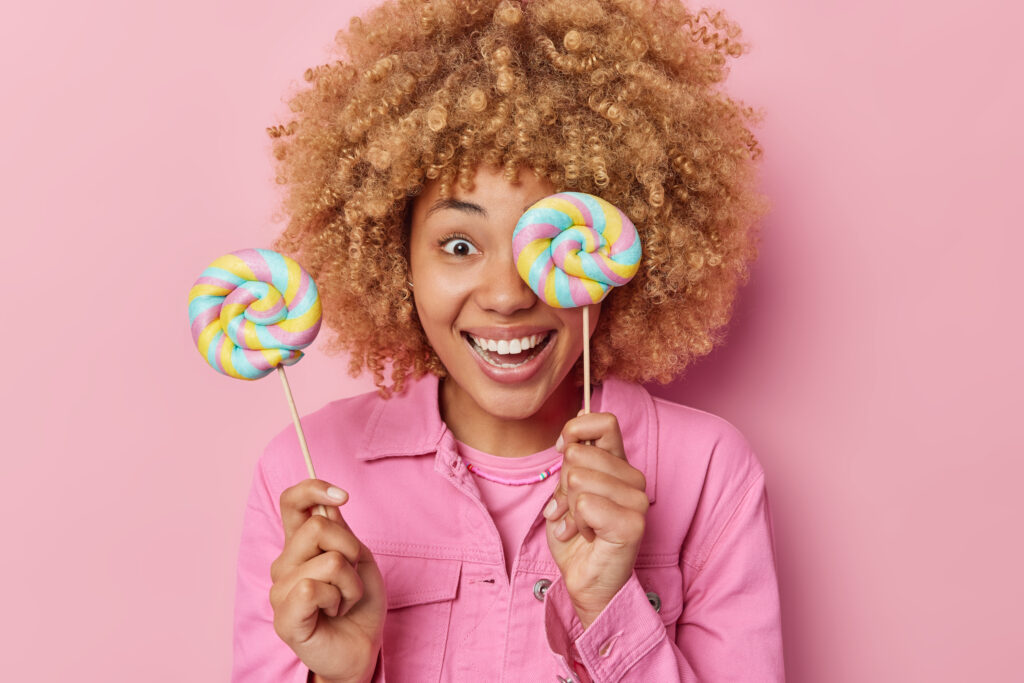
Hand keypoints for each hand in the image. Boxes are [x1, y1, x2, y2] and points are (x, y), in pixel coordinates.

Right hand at [270, 479, 385, 682]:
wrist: (362, 646)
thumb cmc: (360, 603)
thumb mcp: (359, 558)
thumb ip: (340, 531)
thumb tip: (327, 505)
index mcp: (300, 544)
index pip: (292, 502)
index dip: (313, 489)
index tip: (343, 496)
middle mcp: (284, 563)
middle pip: (318, 527)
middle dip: (351, 550)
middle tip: (352, 576)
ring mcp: (280, 589)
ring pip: (327, 561)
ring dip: (350, 583)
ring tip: (343, 601)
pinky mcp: (284, 616)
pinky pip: (313, 588)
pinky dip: (337, 600)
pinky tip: (332, 613)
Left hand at [543, 412, 648, 628]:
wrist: (586, 581)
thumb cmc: (577, 536)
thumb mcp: (567, 488)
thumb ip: (574, 458)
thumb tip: (575, 424)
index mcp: (619, 465)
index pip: (604, 422)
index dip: (575, 431)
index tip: (562, 452)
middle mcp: (634, 478)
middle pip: (579, 453)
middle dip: (562, 484)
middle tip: (571, 510)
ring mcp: (637, 500)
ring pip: (578, 478)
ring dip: (567, 506)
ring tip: (577, 524)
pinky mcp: (633, 523)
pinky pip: (584, 504)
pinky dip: (575, 522)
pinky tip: (586, 535)